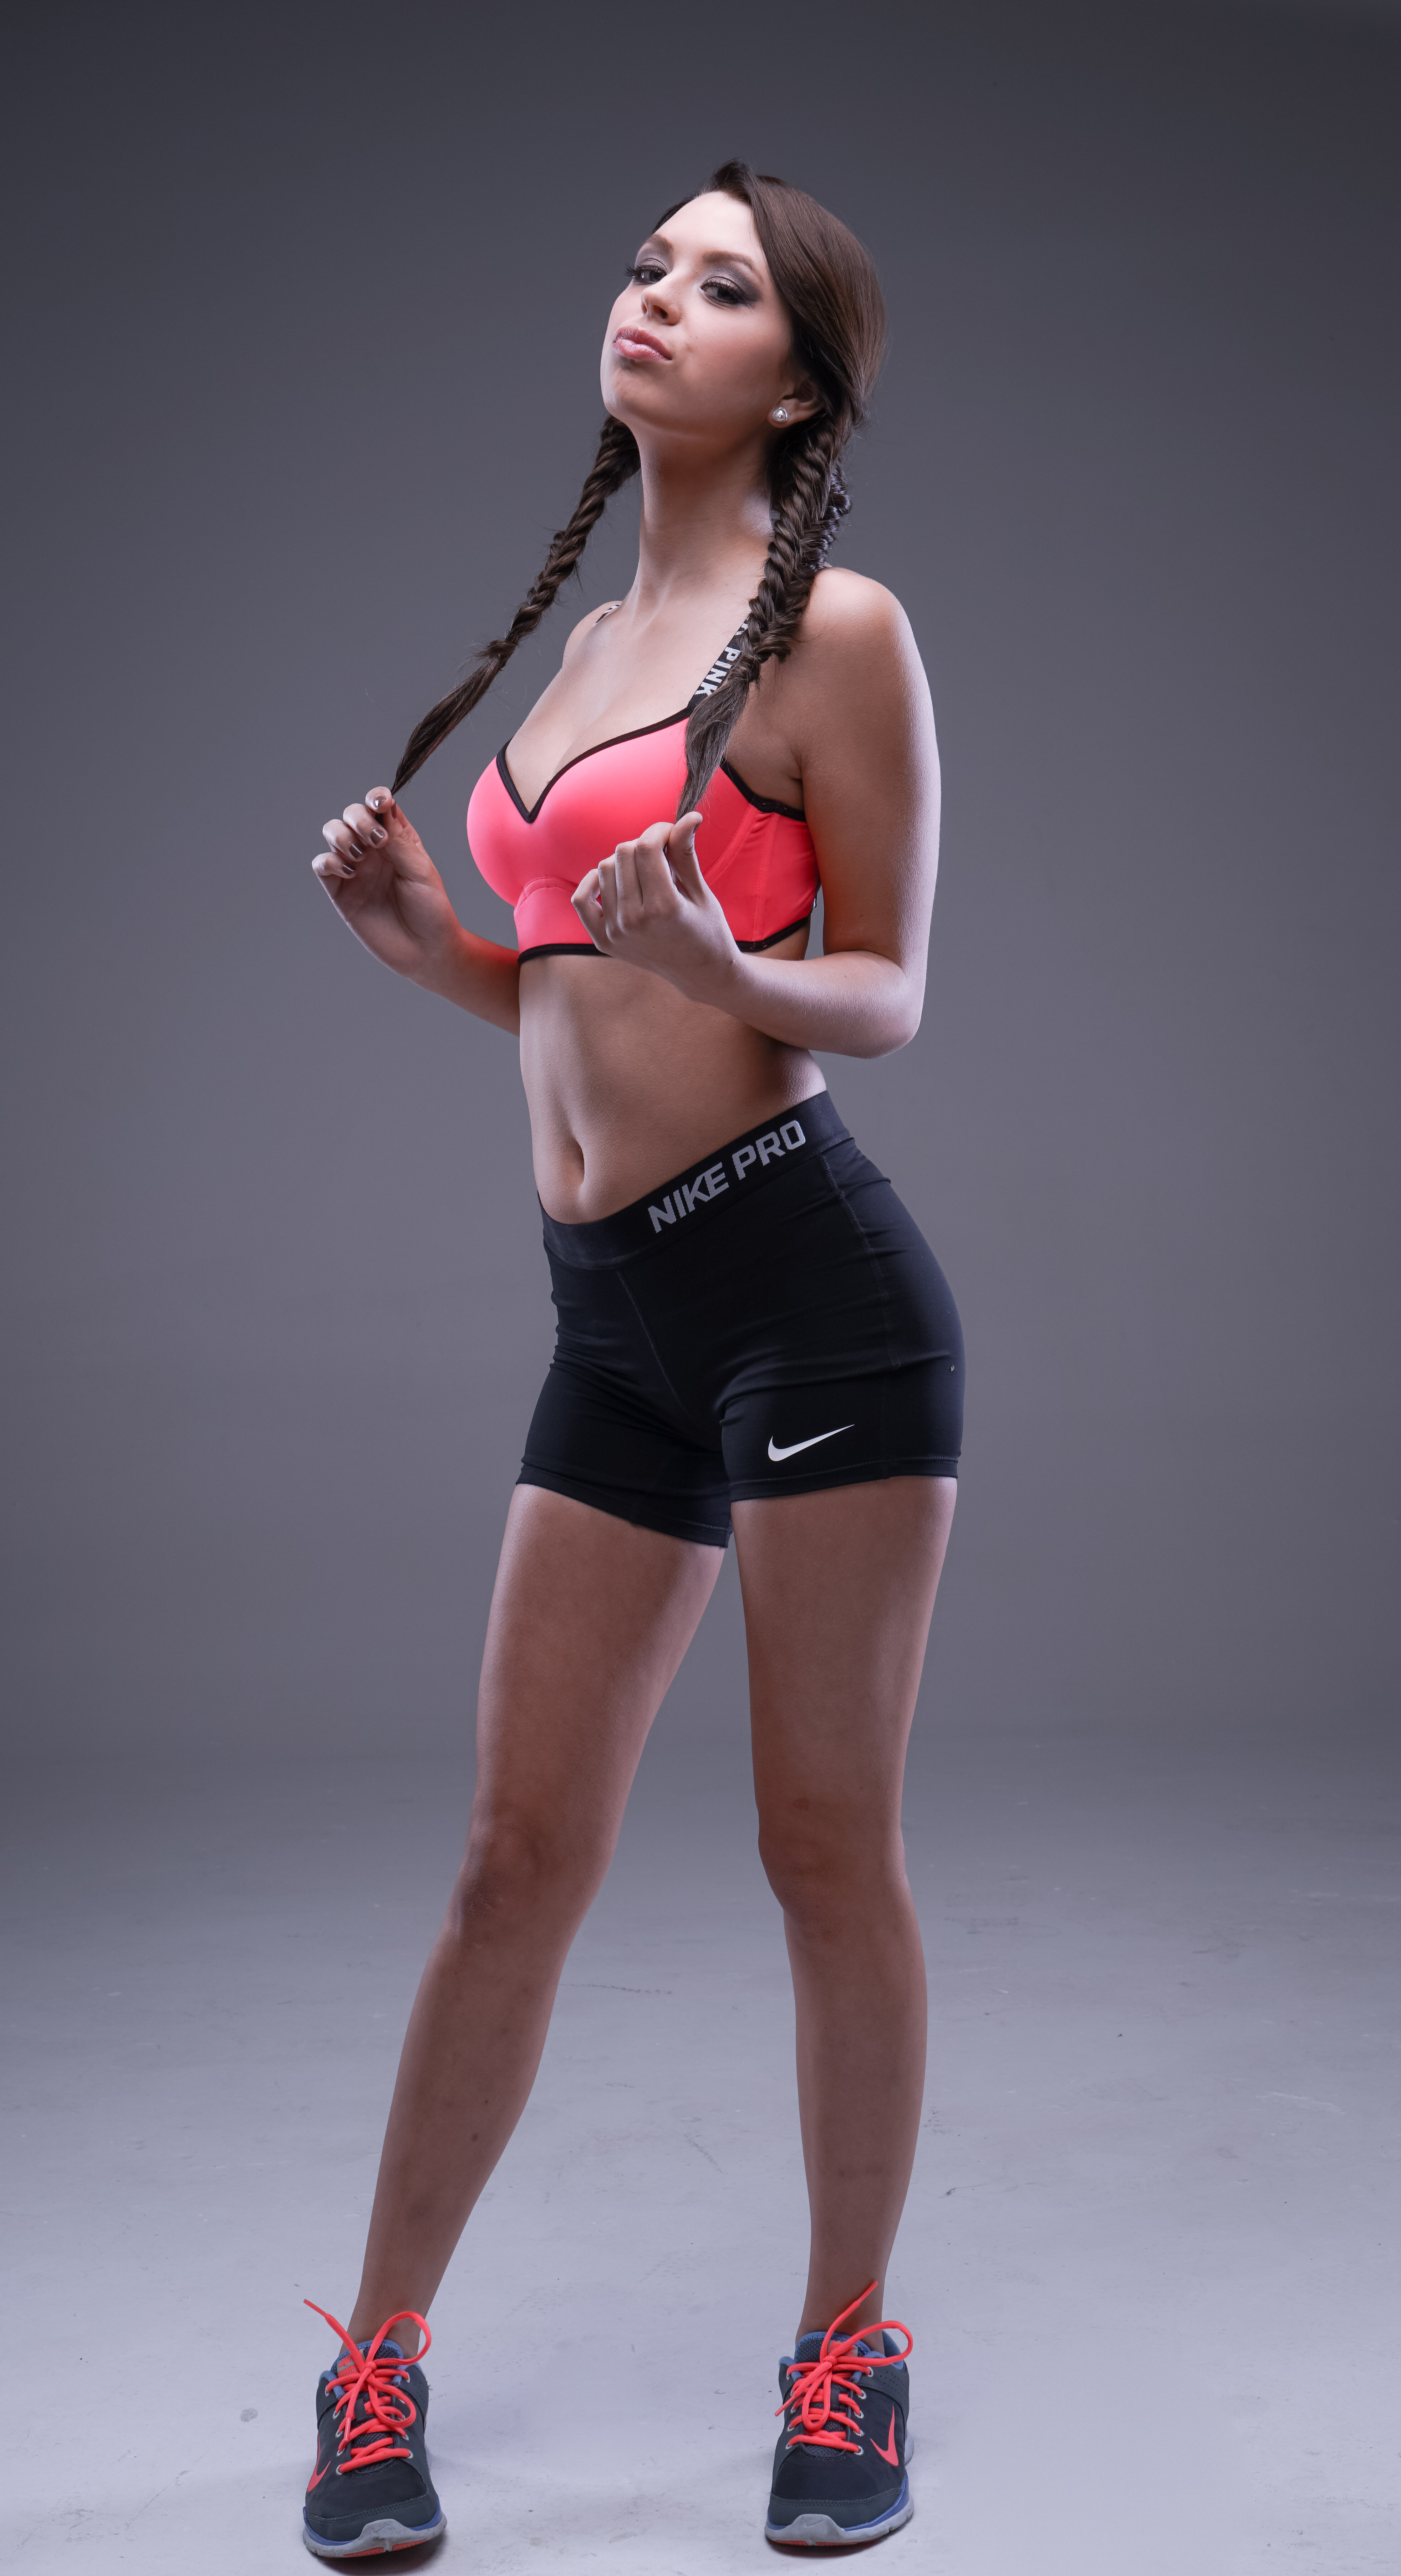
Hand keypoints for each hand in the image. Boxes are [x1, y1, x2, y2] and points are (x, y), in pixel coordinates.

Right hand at [314, 789, 463, 984]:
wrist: (425, 951)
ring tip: (361, 856)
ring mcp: (355, 868)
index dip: (376, 797)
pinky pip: (322, 864)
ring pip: (333, 832)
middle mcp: (373, 849)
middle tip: (377, 841)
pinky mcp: (340, 890)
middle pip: (352, 813)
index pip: (380, 805)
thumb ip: (398, 840)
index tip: (380, 804)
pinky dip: (329, 861)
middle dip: (358, 818)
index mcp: (398, 838)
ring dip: (342, 836)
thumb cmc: (431, 910)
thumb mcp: (420, 870)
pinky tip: (350, 873)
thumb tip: (382, 809)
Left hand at [571, 813, 739, 1002]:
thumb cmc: (708, 930)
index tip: (671, 833)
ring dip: (624, 861)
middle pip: (623, 853)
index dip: (659, 830)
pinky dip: (593, 883)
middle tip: (661, 854)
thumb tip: (689, 816)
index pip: (646, 847)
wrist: (699, 973)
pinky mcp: (604, 940)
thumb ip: (686, 854)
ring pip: (604, 869)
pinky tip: (613, 881)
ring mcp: (615, 931)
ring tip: (645, 873)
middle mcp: (634, 920)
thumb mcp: (701, 891)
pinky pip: (582, 899)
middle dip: (643, 844)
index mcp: (663, 907)